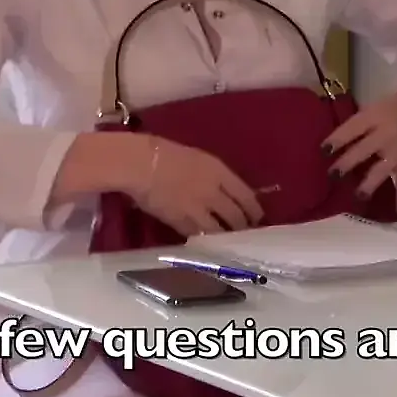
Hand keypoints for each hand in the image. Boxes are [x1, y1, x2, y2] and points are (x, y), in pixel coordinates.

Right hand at [129, 136, 264, 236]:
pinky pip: (198, 235)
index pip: (246, 196)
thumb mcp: (199, 158)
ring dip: (226, 237)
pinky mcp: (181, 223)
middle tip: (245, 233)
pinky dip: (205, 240)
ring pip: (220, 231)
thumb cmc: (166, 154)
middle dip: (243, 227)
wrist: (140, 164)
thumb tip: (227, 192)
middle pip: (236, 216)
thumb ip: (215, 176)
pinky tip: (207, 242)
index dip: (254, 209)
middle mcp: (213, 192)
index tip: (257, 217)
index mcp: (219, 172)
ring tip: (228, 242)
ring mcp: (197, 209)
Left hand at [321, 84, 396, 207]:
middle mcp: (386, 133)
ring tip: (359, 195)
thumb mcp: (371, 110)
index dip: (338, 139)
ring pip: (383, 168)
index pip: (353, 127)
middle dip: (349, 162)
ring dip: (370, 182)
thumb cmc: (389, 109)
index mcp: (374, 116)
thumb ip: (356, 127)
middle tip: (333, 175)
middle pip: (365, 149)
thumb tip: (331, 147)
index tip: (323, 151)